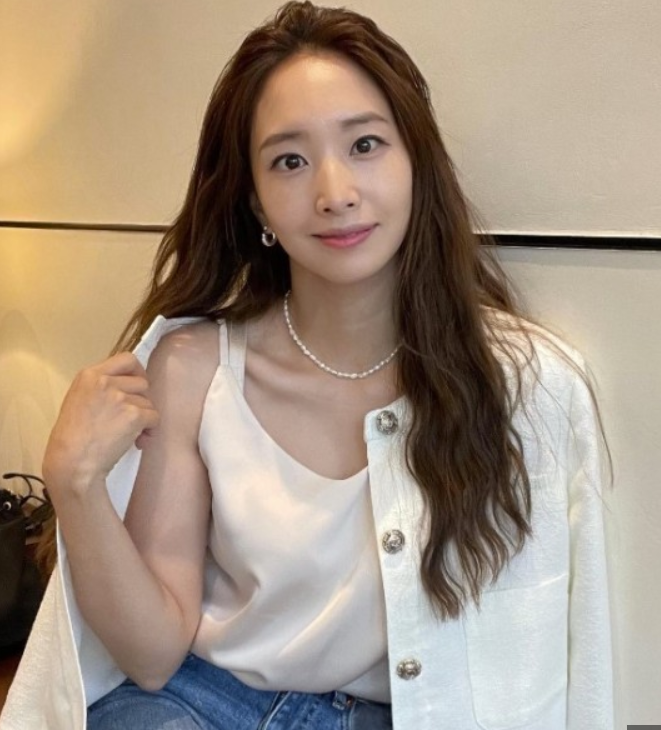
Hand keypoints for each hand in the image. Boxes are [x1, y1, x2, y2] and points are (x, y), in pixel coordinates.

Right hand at [43, 352, 159, 496]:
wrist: (72, 462)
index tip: (137, 386)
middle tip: (131, 418)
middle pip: (142, 383)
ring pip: (149, 403)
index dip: (138, 372)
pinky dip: (150, 431)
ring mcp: (120, 397)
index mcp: (89, 375)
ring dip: (144, 419)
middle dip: (141, 401)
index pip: (126, 359)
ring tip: (131, 434)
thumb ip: (100, 388)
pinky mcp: (134, 415)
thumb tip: (127, 387)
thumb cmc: (72, 438)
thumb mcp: (78, 400)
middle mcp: (105, 381)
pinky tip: (138, 442)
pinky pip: (154, 418)